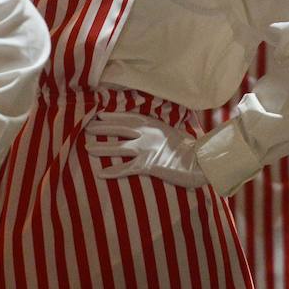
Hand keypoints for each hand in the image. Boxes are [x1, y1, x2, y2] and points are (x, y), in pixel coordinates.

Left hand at [86, 111, 207, 188]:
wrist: (201, 161)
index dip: (112, 116)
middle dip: (101, 129)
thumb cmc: (191, 149)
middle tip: (86, 128)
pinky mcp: (148, 165)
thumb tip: (152, 133)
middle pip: (118, 129)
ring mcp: (146, 149)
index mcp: (154, 124)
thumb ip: (160, 132)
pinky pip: (126, 168)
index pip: (128, 117)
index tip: (99, 115)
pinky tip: (100, 173)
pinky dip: (112, 171)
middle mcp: (147, 134)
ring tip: (87, 148)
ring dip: (101, 148)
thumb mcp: (173, 133)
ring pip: (118, 147)